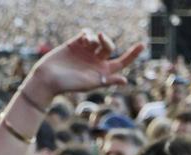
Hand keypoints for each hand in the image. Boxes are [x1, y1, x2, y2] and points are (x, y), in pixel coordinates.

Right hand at [26, 32, 142, 106]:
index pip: (121, 63)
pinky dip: (88, 34)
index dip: (132, 54)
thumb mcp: (91, 83)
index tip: (143, 45)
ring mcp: (86, 52)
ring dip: (96, 38)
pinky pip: (86, 34)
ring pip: (98, 39)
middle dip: (107, 41)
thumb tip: (125, 80)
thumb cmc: (70, 84)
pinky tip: (84, 38)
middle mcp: (96, 61)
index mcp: (103, 72)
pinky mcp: (75, 44)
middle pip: (110, 47)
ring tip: (87, 41)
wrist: (48, 78)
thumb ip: (107, 80)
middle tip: (100, 39)